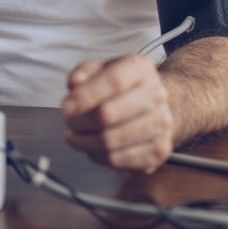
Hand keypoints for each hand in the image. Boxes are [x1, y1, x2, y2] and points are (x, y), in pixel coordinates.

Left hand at [60, 55, 174, 172]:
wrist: (151, 105)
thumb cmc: (118, 87)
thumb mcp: (98, 70)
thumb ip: (83, 73)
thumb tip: (75, 83)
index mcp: (141, 68)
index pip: (114, 81)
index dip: (86, 96)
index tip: (66, 108)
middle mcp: (156, 94)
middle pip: (108, 114)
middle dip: (80, 121)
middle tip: (69, 122)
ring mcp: (161, 123)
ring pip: (111, 141)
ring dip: (85, 141)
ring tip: (77, 136)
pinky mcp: (159, 150)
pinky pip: (118, 160)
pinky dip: (97, 156)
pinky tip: (92, 148)